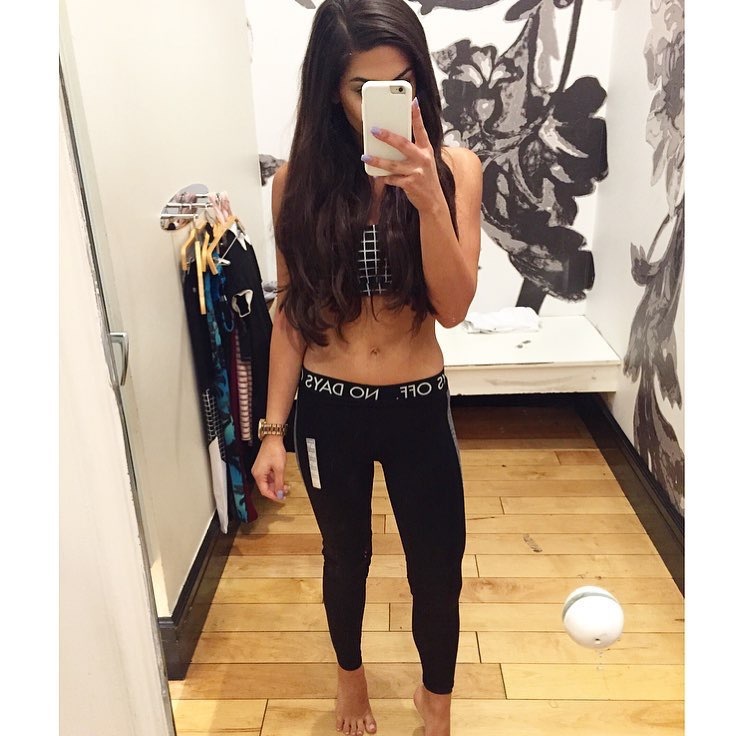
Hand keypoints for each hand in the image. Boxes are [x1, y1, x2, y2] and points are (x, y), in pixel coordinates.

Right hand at [251, 436, 288, 502]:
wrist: (273, 439)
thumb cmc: (274, 450)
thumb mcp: (279, 469)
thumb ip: (279, 483)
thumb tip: (279, 493)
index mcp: (258, 475)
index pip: (264, 491)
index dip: (273, 496)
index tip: (281, 498)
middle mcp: (257, 473)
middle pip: (266, 487)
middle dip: (276, 490)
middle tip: (285, 491)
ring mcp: (260, 470)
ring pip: (268, 482)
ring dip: (277, 485)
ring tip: (285, 485)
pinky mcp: (263, 466)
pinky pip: (268, 477)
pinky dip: (275, 479)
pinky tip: (282, 479)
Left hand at [361, 98, 444, 212]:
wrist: (433, 201)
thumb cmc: (425, 178)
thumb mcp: (424, 161)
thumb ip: (413, 150)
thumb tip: (391, 141)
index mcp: (427, 150)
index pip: (421, 129)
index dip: (417, 115)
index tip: (413, 101)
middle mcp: (423, 159)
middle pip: (403, 144)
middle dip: (387, 136)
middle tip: (374, 130)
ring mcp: (417, 172)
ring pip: (393, 164)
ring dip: (378, 160)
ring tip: (365, 156)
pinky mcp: (410, 184)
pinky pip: (392, 179)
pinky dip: (384, 177)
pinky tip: (378, 176)